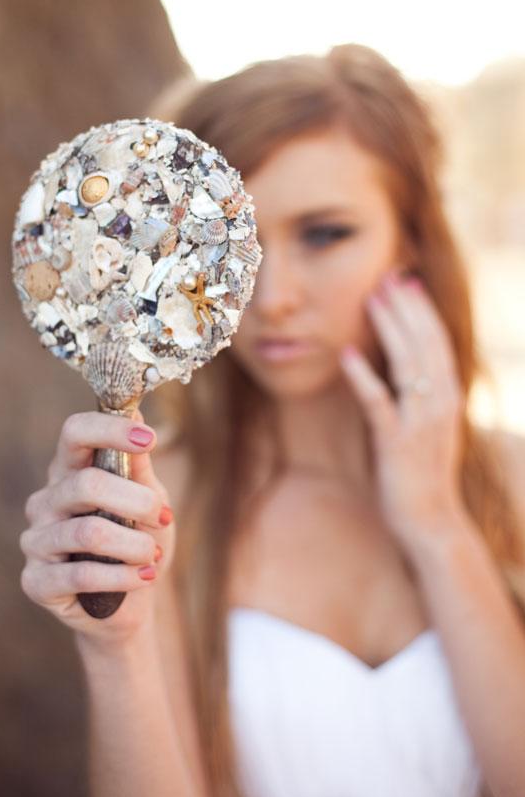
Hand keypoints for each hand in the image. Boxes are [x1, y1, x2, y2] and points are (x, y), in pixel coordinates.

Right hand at [19, 409, 175, 647]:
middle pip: (86, 484)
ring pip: (88, 532)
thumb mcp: (148, 500)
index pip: (74, 433)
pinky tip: (144, 577)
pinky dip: (122, 576)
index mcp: (69, 471)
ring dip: (134, 544)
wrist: (130, 603)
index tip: (149, 439)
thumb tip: (138, 417)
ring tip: (154, 555)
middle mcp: (45, 501)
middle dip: (136, 500)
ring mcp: (36, 541)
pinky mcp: (36, 582)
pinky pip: (80, 575)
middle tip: (163, 516)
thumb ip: (139, 467)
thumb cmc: (138, 541)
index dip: (110, 430)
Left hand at [338, 268, 468, 554]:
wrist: (430, 520)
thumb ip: (422, 394)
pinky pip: (379, 404)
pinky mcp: (396, 443)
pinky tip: (347, 355)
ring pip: (406, 366)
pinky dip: (364, 378)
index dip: (421, 310)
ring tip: (372, 299)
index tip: (404, 281)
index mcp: (449, 397)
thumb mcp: (429, 425)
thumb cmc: (423, 471)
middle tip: (387, 276)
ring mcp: (420, 423)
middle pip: (424, 345)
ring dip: (388, 329)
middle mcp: (440, 404)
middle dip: (405, 308)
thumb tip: (410, 363)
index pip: (437, 343)